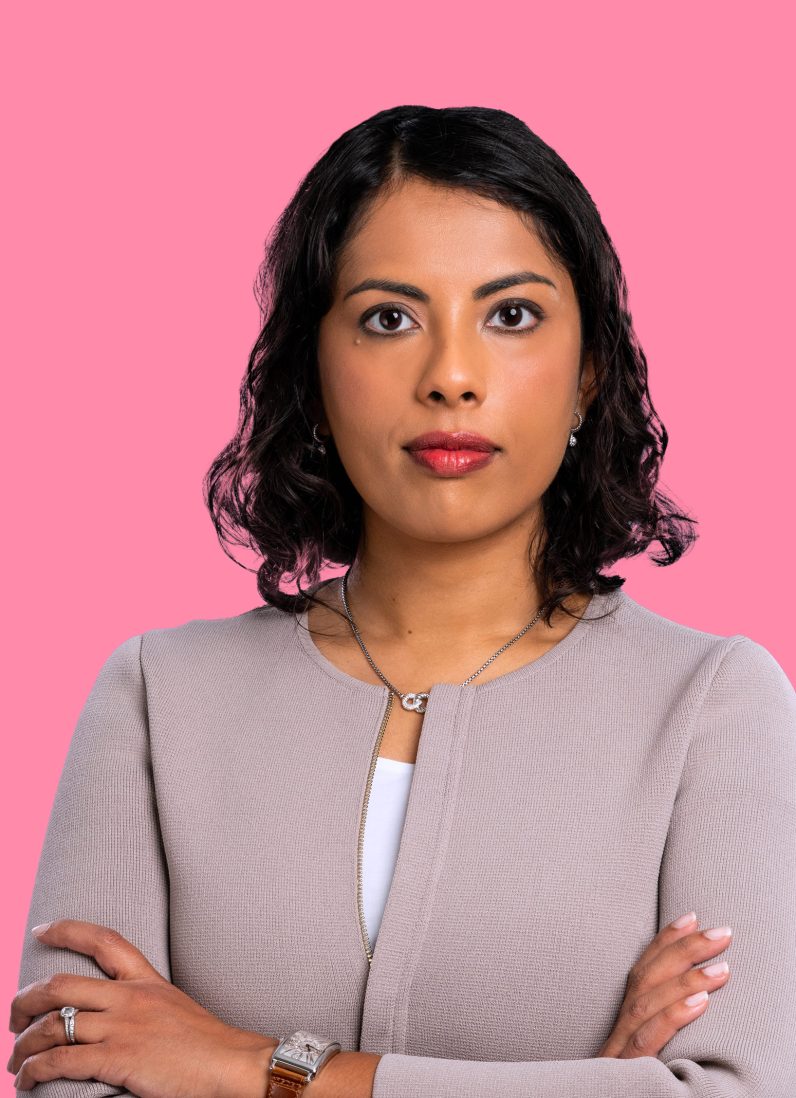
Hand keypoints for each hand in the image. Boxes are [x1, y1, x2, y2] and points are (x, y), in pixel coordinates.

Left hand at [8, 919, 276, 1096]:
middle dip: (24, 1001)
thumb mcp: (173, 1004)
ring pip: (53, 1026)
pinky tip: (27, 1080)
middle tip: (13, 1018)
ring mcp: (122, 1027)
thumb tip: (110, 1013)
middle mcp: (129, 997)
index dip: (66, 930)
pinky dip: (34, 1071)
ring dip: (22, 1045)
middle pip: (60, 986)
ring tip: (15, 1061)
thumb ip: (142, 1001)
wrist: (230, 1064)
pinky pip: (60, 1061)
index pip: (102, 940)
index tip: (40, 930)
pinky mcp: (117, 1059)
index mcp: (145, 979)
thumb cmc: (206, 1043)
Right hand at [597, 911, 732, 1058]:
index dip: (665, 941)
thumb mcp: (644, 1053)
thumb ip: (660, 1030)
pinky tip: (701, 1002)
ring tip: (722, 967)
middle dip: (683, 950)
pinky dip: (673, 1015)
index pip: (643, 970)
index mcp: (624, 1020)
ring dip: (686, 980)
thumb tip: (699, 1003)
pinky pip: (648, 1039)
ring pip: (647, 1003)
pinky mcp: (627, 1068)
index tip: (692, 918)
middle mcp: (619, 1028)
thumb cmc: (628, 1081)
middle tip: (722, 934)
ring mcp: (620, 1048)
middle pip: (646, 978)